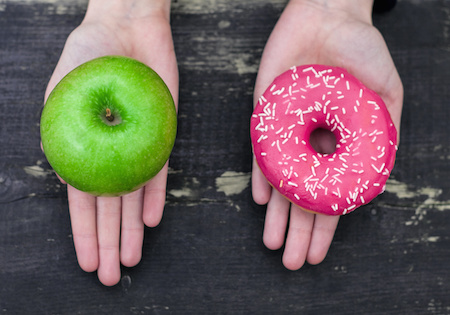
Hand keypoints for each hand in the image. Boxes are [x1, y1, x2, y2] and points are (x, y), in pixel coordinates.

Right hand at [43, 0, 177, 285]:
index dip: (84, 233)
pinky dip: (156, 196)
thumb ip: (63, 132)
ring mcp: (137, 146)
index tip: (88, 262)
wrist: (128, 27)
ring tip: (131, 259)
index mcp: (82, 149)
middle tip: (111, 277)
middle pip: (109, 207)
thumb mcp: (62, 92)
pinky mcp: (162, 134)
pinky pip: (159, 171)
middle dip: (109, 242)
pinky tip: (151, 220)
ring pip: (134, 197)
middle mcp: (110, 153)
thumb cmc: (88, 53)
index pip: (82, 201)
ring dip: (131, 229)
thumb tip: (64, 176)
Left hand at [252, 0, 402, 269]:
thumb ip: (383, 132)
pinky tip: (262, 200)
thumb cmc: (362, 49)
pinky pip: (261, 151)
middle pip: (303, 196)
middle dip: (298, 230)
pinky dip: (262, 175)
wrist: (328, 15)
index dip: (325, 226)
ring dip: (277, 214)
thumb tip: (377, 172)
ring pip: (280, 181)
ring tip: (274, 243)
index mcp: (339, 145)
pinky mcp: (266, 114)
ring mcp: (287, 132)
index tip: (319, 253)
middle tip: (292, 262)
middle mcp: (312, 144)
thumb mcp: (387, 92)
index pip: (330, 194)